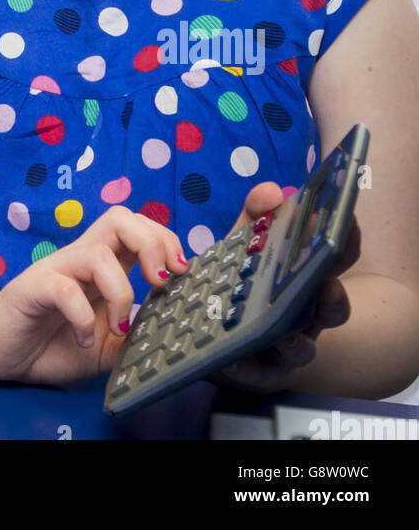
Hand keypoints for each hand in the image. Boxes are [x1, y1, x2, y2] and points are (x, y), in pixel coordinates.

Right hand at [0, 206, 188, 385]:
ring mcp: (56, 270)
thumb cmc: (55, 342)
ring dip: (121, 292)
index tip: (180, 274)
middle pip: (119, 218)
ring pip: (98, 253)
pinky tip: (81, 340)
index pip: (137, 227)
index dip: (164, 241)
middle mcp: (80, 258)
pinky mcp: (32, 288)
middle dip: (152, 243)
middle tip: (161, 282)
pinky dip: (82, 317)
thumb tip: (172, 336)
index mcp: (102, 265)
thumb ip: (136, 338)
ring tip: (119, 327)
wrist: (2, 352)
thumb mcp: (108, 347)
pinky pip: (64, 289)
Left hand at [208, 181, 359, 393]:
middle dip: (333, 297)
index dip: (346, 241)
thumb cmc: (242, 280)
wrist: (218, 333)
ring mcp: (287, 345)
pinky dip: (245, 366)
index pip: (337, 259)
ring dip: (297, 343)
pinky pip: (257, 373)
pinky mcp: (259, 371)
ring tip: (285, 337)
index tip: (346, 221)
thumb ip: (255, 214)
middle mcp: (306, 314)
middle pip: (333, 308)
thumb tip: (272, 193)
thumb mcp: (243, 241)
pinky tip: (230, 359)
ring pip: (303, 349)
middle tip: (327, 285)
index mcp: (309, 278)